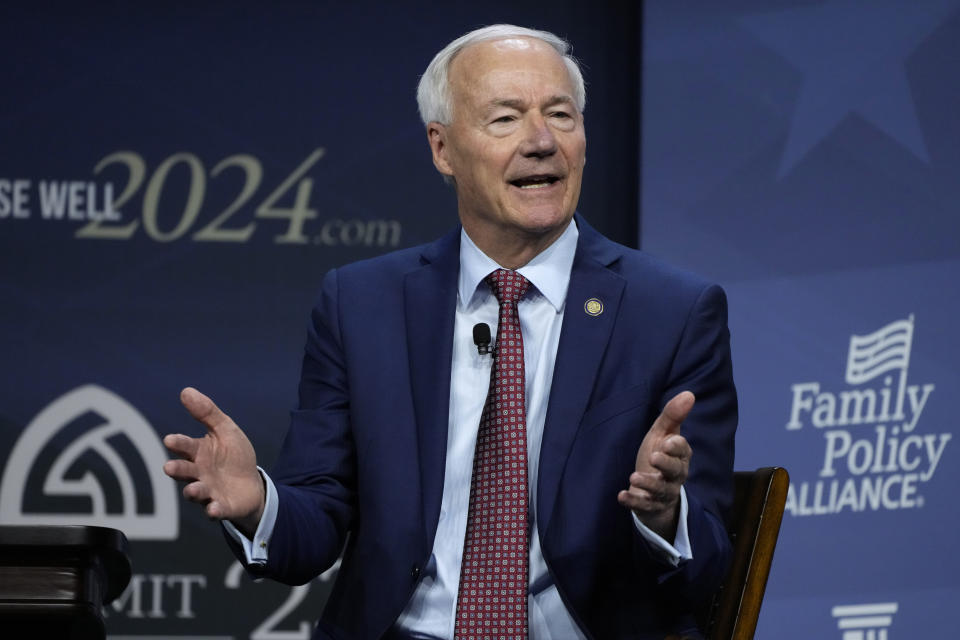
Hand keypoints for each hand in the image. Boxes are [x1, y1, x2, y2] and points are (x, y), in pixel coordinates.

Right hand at [163, 387, 264, 536]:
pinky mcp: (221, 507)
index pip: (185, 446)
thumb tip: (186, 391)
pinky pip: (215, 510)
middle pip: (184, 471)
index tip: (170, 440)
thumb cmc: (234, 456)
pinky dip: (213, 510)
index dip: (178, 443)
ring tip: (192, 489)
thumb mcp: (226, 430)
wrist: (252, 485)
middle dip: (177, 469)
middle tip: (169, 467)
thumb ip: (207, 413)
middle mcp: (198, 473)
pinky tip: (213, 509)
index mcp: (198, 452)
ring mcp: (208, 491)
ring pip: (196, 492)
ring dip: (193, 491)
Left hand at [617, 391, 693, 539]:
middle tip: (654, 456)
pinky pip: (644, 506)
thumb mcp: (662, 435)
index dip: (676, 447)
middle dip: (666, 465)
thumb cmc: (658, 458)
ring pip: (661, 491)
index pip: (683, 451)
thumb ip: (673, 416)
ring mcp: (663, 493)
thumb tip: (689, 393)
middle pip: (676, 472)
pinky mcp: (650, 507)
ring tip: (634, 477)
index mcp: (680, 457)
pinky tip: (621, 496)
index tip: (667, 441)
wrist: (652, 492)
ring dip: (648, 484)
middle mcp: (675, 476)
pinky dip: (633, 502)